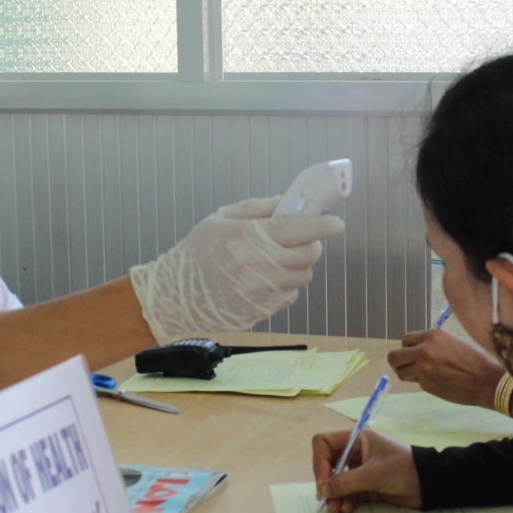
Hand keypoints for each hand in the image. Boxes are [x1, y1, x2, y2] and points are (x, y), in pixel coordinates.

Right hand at [129, 197, 344, 340]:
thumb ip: (258, 209)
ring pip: (302, 277)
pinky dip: (286, 285)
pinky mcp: (261, 310)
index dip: (323, 226)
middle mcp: (258, 266)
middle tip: (302, 239)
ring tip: (279, 259)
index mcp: (248, 237)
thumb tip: (289, 202)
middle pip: (307, 255)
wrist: (175, 295)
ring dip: (299, 266)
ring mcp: (261, 292)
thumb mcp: (221, 218)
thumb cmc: (196, 251)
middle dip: (311, 244)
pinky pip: (289, 295)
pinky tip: (266, 279)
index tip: (336, 223)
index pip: (298, 230)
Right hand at [313, 427, 420, 512]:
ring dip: (335, 495)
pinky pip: (348, 493)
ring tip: (337, 509)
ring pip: (337, 482)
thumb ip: (346, 482)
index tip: (324, 481)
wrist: (430, 485)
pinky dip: (345, 501)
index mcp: (356, 439)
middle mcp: (355, 452)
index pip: (324, 443)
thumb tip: (323, 490)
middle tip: (326, 499)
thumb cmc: (404, 469)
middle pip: (328, 465)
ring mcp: (361, 470)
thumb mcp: (374, 474)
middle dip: (326, 483)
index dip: (319, 461)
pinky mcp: (367, 486)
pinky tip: (347, 509)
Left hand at [387, 328, 505, 409]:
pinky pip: (416, 383)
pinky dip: (423, 383)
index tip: (415, 355)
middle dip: (399, 363)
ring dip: (408, 375)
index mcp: (433, 335)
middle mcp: (424, 349)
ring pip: (400, 372)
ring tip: (425, 376)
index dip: (408, 349)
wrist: (487, 380)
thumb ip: (434, 344)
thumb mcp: (453, 342)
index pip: (405, 340)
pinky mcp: (426, 384)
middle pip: (394, 356)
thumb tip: (417, 349)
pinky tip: (439, 382)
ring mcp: (423, 368)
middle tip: (409, 368)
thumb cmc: (476, 360)